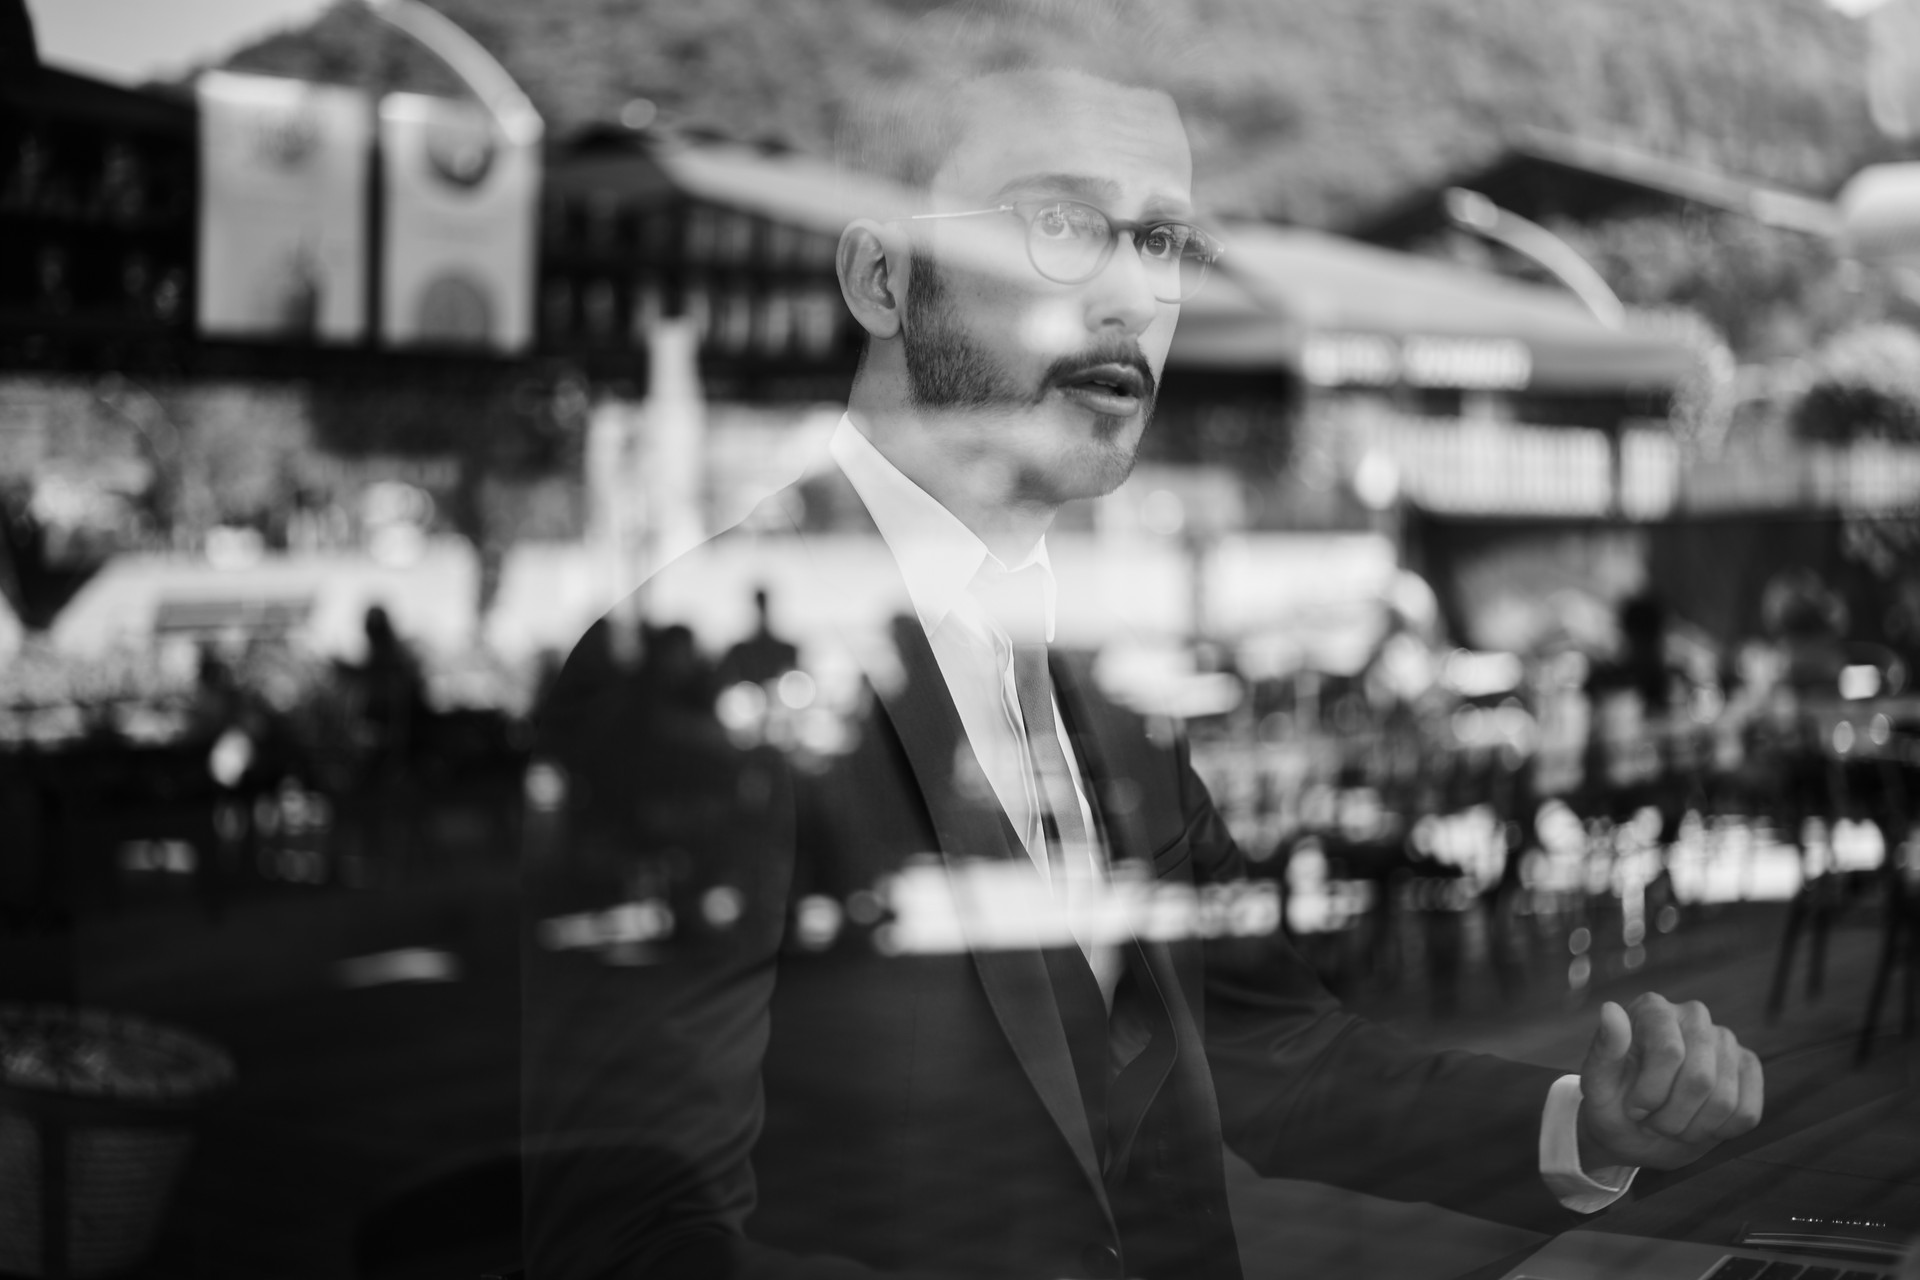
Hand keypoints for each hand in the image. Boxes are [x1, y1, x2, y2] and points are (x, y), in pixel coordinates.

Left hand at [1577, 993, 1762, 1173]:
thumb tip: (1609, 1009)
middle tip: (1653, 1122)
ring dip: (1693, 1128)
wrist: (1636, 1130)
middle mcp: (1693, 1015)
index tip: (1633, 1109)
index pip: (1669, 1052)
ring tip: (1671, 1123)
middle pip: (1700, 1079)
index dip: (1651, 1093)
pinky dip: (1720, 1131)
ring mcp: (1725, 1040)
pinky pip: (1747, 1112)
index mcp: (1652, 1009)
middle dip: (1672, 1117)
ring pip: (1724, 1099)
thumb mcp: (1597, 1083)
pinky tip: (1698, 1123)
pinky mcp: (1748, 1067)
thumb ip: (1604, 1048)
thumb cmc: (1613, 1101)